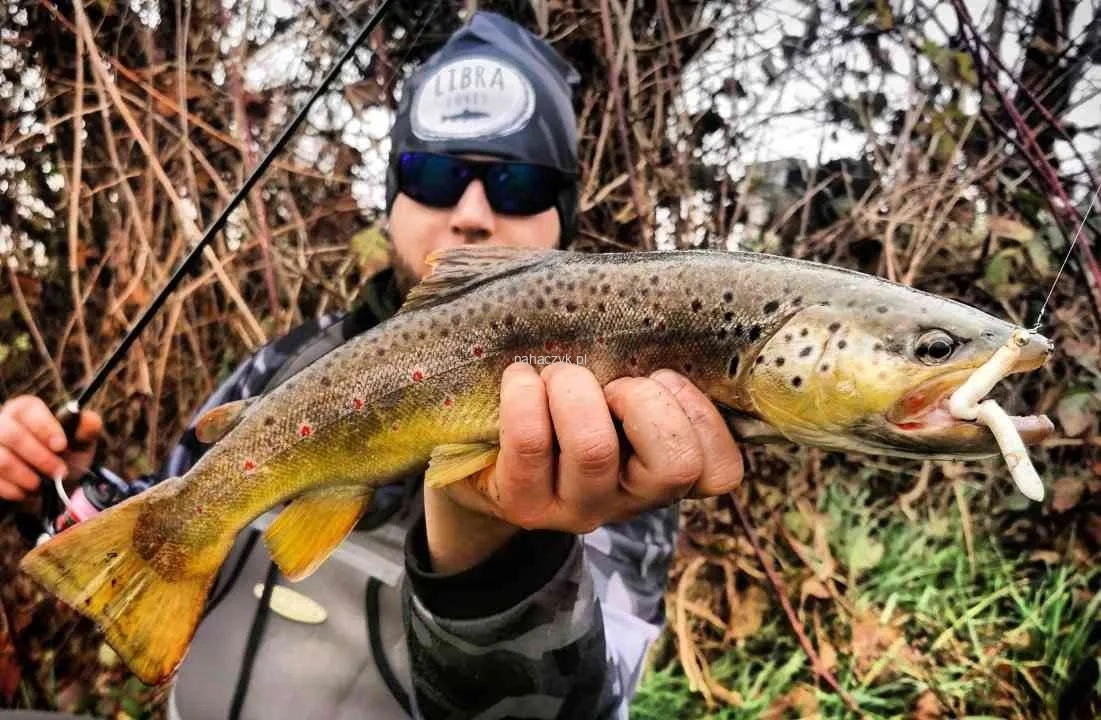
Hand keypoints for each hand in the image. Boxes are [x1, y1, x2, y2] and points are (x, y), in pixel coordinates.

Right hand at [0, 396, 101, 501]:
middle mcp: (2, 422)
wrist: (47, 490)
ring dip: (26, 477)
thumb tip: (88, 419)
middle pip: (11, 434)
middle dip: (40, 457)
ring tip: (41, 485)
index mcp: (25, 409)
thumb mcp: (80, 444)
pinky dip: (14, 490)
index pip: (27, 408)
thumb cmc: (64, 459)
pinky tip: (25, 492)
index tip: (61, 447)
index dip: (45, 427)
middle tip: (59, 472)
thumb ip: (86, 429)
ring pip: (1, 459)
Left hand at [423, 362, 743, 571]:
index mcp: (665, 471)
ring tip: (557, 376)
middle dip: (643, 400)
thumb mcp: (615, 383)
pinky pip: (530, 444)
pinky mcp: (524, 505)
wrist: (486, 454)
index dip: (699, 417)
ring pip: (596, 450)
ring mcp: (578, 509)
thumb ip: (645, 359)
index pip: (720, 473)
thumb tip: (653, 302)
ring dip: (575, 391)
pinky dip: (524, 397)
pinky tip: (519, 380)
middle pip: (674, 466)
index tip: (661, 377)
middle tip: (610, 383)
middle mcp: (630, 500)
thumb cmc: (565, 402)